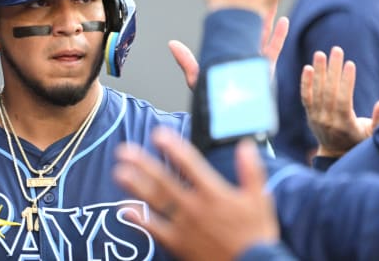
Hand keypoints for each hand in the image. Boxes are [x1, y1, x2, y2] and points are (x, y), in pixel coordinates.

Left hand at [114, 129, 277, 260]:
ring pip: (155, 202)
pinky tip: (125, 209)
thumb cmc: (256, 235)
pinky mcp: (178, 244)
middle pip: (164, 181)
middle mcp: (195, 207)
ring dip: (136, 186)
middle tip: (124, 151)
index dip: (173, 147)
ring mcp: (184, 226)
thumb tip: (245, 145)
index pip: (190, 164)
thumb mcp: (260, 200)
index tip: (158, 134)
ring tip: (119, 172)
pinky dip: (139, 219)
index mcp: (214, 193)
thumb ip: (251, 171)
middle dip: (143, 164)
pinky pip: (154, 230)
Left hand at [169, 4, 288, 88]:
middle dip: (252, 6)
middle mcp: (240, 51)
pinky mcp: (265, 68)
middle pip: (248, 24)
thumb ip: (186, 61)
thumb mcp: (198, 77)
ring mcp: (254, 58)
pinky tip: (283, 20)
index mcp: (226, 49)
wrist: (228, 115)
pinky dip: (279, 35)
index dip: (233, 9)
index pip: (230, 25)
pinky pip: (274, 48)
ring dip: (267, 15)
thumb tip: (171, 44)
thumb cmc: (211, 97)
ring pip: (263, 31)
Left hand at [300, 46, 378, 157]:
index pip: (343, 99)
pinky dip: (306, 82)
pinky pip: (305, 97)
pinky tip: (307, 68)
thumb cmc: (358, 140)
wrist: (335, 153)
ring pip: (316, 92)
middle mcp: (328, 120)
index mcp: (344, 124)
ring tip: (320, 54)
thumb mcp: (372, 134)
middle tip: (336, 50)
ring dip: (318, 71)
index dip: (346, 82)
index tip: (350, 63)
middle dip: (333, 69)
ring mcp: (316, 117)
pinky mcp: (309, 114)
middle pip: (329, 92)